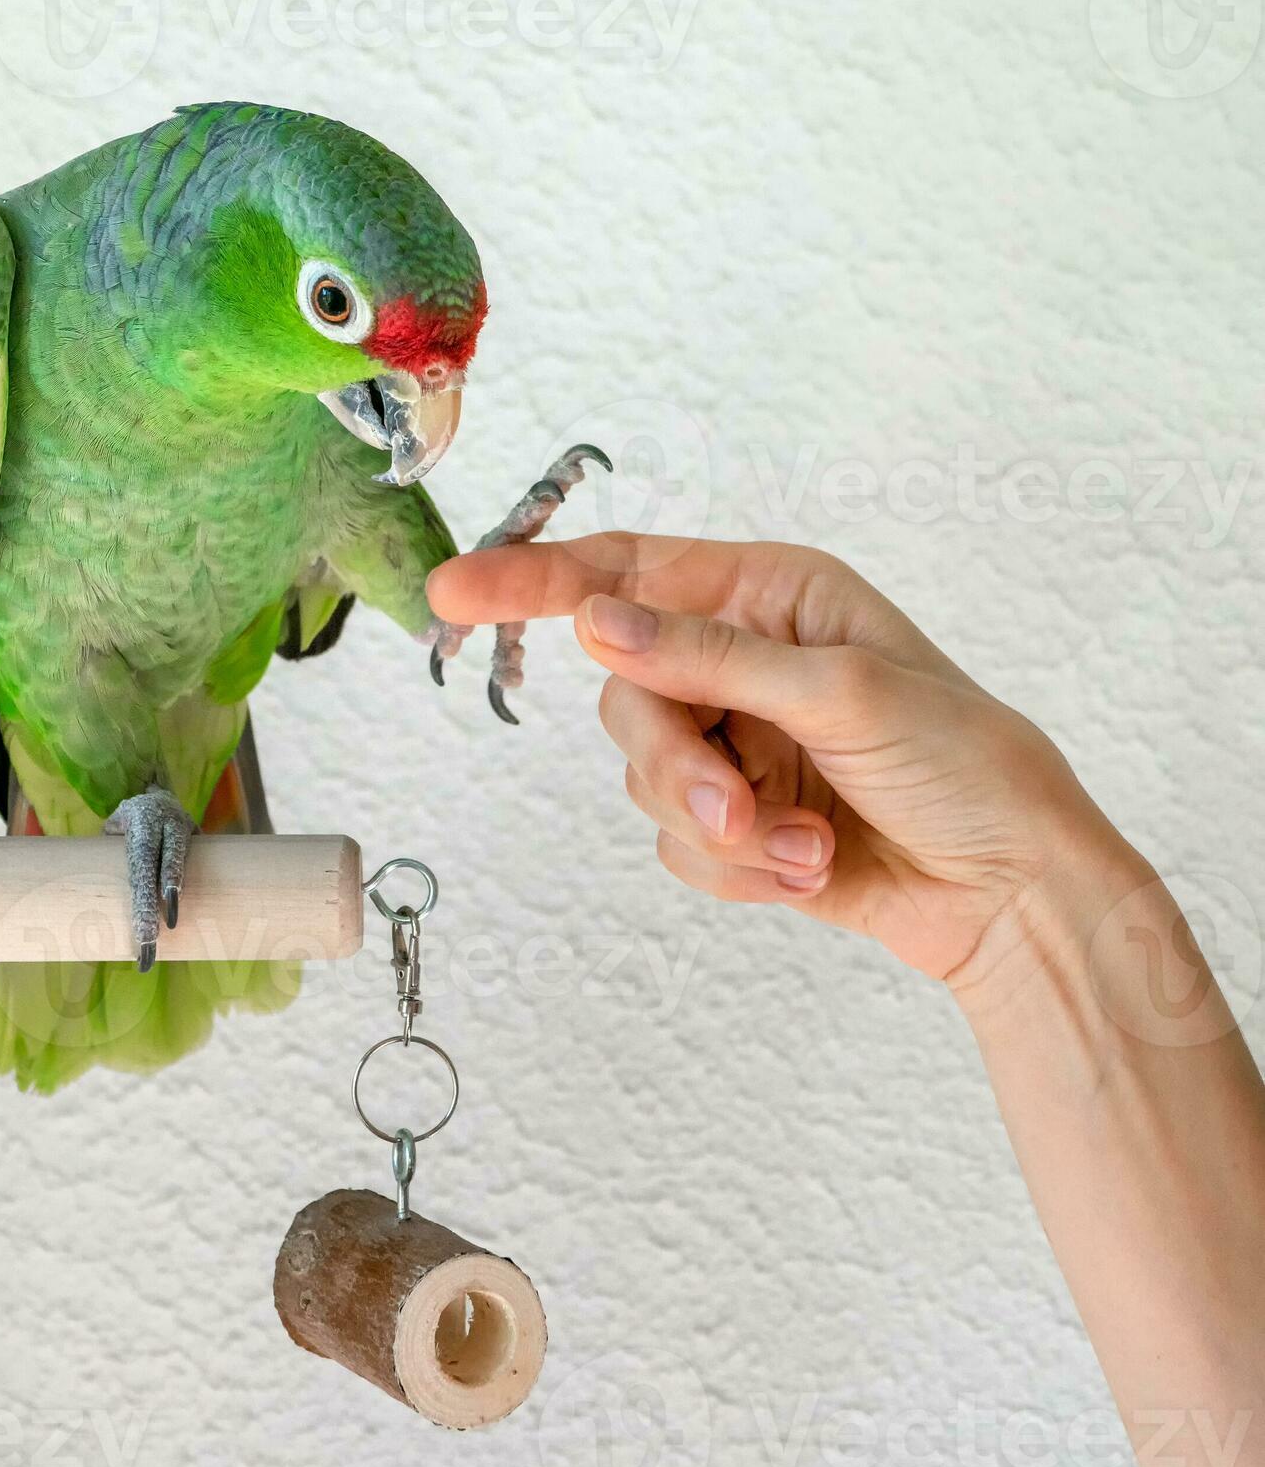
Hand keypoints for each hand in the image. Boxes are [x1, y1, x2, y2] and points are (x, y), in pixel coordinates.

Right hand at [428, 531, 1123, 996]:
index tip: (454, 593)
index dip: (535, 579)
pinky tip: (809, 871)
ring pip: (644, 779)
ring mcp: (734, 744)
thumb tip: (595, 618)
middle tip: (737, 811)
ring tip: (804, 848)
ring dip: (721, 828)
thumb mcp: (841, 691)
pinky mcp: (735, 823)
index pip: (628, 574)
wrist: (1012, 892)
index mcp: (768, 596)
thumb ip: (708, 657)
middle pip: (624, 695)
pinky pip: (675, 845)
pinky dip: (737, 870)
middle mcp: (739, 661)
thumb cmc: (961, 760)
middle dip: (677, 765)